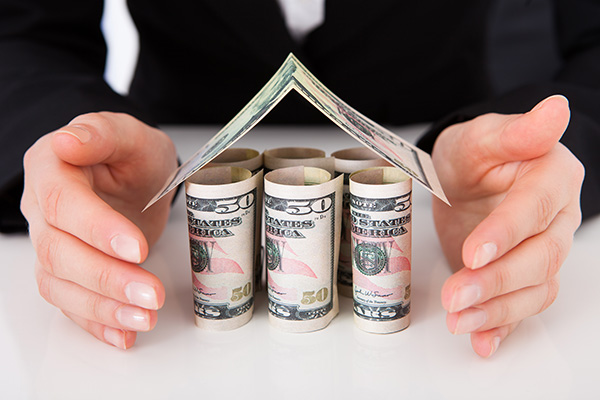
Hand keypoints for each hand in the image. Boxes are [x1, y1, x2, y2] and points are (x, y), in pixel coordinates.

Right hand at [21, 112, 177, 348]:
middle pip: (59, 251)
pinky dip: (97, 322)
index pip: (63, 203)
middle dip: (106, 277)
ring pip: (60, 284)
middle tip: (150, 292)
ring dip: (102, 307)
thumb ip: (102, 133)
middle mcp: (42, 210)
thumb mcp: (129, 134)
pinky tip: (124, 334)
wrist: (134, 176)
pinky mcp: (68, 270)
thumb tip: (68, 141)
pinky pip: (71, 302)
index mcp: (51, 169)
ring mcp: (51, 243)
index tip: (135, 248)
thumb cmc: (131, 154)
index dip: (96, 229)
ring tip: (144, 317)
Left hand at [431, 95, 583, 356]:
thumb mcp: (481, 136)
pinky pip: (521, 306)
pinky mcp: (520, 276)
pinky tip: (482, 341)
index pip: (536, 208)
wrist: (464, 178)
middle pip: (539, 257)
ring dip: (496, 310)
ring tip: (458, 320)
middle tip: (455, 295)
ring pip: (534, 288)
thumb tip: (554, 110)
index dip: (508, 233)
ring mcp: (541, 250)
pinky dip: (502, 326)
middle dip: (496, 281)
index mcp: (551, 178)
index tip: (476, 251)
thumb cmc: (473, 155)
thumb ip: (515, 132)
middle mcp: (555, 219)